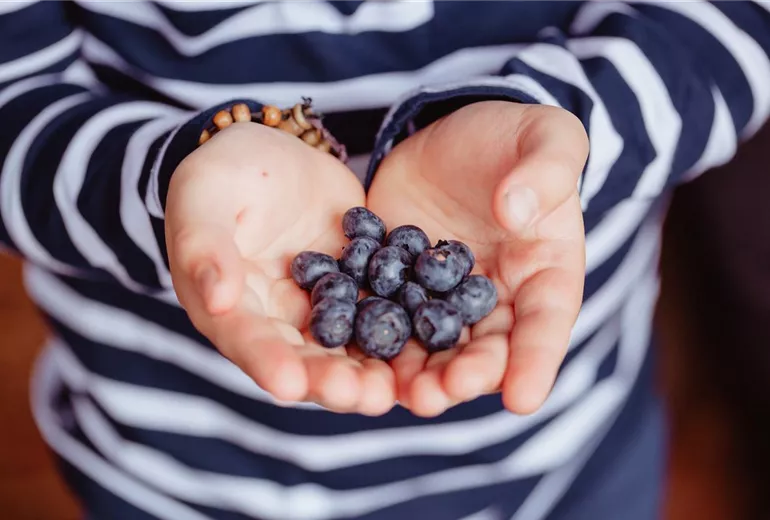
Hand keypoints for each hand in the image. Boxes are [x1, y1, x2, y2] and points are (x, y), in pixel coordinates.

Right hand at [166, 123, 395, 414]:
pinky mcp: (359, 283)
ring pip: (348, 344)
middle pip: (305, 356)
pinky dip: (404, 325)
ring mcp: (322, 304)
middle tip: (365, 398)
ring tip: (398, 388)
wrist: (275, 149)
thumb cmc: (223, 173)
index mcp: (229, 307)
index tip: (290, 385)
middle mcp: (278, 318)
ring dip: (372, 368)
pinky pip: (382, 307)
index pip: (247, 340)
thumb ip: (205, 249)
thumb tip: (217, 302)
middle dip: (333, 380)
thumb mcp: (204, 200)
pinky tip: (431, 340)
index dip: (268, 362)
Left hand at [367, 101, 587, 416]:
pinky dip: (372, 335)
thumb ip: (545, 171)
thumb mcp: (546, 140)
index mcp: (544, 273)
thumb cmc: (517, 140)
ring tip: (397, 394)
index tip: (522, 399)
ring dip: (416, 372)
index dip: (536, 361)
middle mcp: (495, 298)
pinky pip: (386, 312)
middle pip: (484, 347)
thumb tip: (515, 211)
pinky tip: (352, 354)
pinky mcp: (398, 282)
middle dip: (463, 375)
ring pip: (433, 344)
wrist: (456, 134)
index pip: (546, 323)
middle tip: (438, 395)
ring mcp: (442, 296)